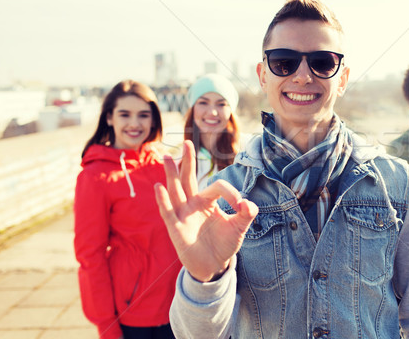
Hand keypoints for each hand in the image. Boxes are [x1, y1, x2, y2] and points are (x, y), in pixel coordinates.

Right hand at [155, 140, 257, 281]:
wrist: (213, 266)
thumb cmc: (224, 244)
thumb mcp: (239, 228)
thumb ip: (246, 214)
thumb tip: (249, 203)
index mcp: (208, 201)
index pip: (217, 187)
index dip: (231, 192)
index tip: (241, 205)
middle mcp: (193, 204)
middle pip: (189, 178)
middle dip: (188, 161)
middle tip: (187, 142)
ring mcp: (183, 215)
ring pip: (176, 190)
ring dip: (171, 174)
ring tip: (166, 157)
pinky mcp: (175, 228)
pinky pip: (168, 212)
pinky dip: (163, 200)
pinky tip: (159, 186)